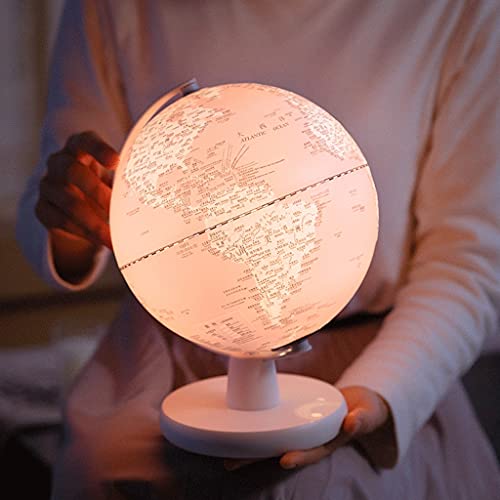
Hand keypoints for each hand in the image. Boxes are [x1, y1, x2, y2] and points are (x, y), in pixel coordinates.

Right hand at [35, 131, 118, 281]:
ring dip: (94, 221)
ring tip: (114, 236)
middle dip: (97, 191)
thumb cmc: (103, 183)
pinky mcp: (42, 208)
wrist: (78, 203)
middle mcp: (59, 162)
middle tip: (116, 209)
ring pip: (68, 202)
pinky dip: (84, 232)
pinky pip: (61, 221)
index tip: (116, 162)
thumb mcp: (114, 177)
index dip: (99, 150)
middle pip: (72, 171)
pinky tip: (102, 240)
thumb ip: (127, 180)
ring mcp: (48, 185)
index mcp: (80, 147)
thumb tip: (152, 195)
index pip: (86, 141)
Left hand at [224, 386, 391, 470]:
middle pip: (283, 450)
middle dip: (259, 458)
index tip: (284, 460)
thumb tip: (353, 422)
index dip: (300, 456)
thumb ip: (363, 418)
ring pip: (274, 442)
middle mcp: (312, 440)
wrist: (359, 405)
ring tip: (225, 453)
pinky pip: (274, 427)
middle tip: (233, 462)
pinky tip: (238, 431)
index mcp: (330, 441)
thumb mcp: (369, 412)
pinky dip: (257, 430)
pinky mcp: (293, 420)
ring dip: (251, 448)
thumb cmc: (363, 410)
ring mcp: (301, 432)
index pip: (313, 451)